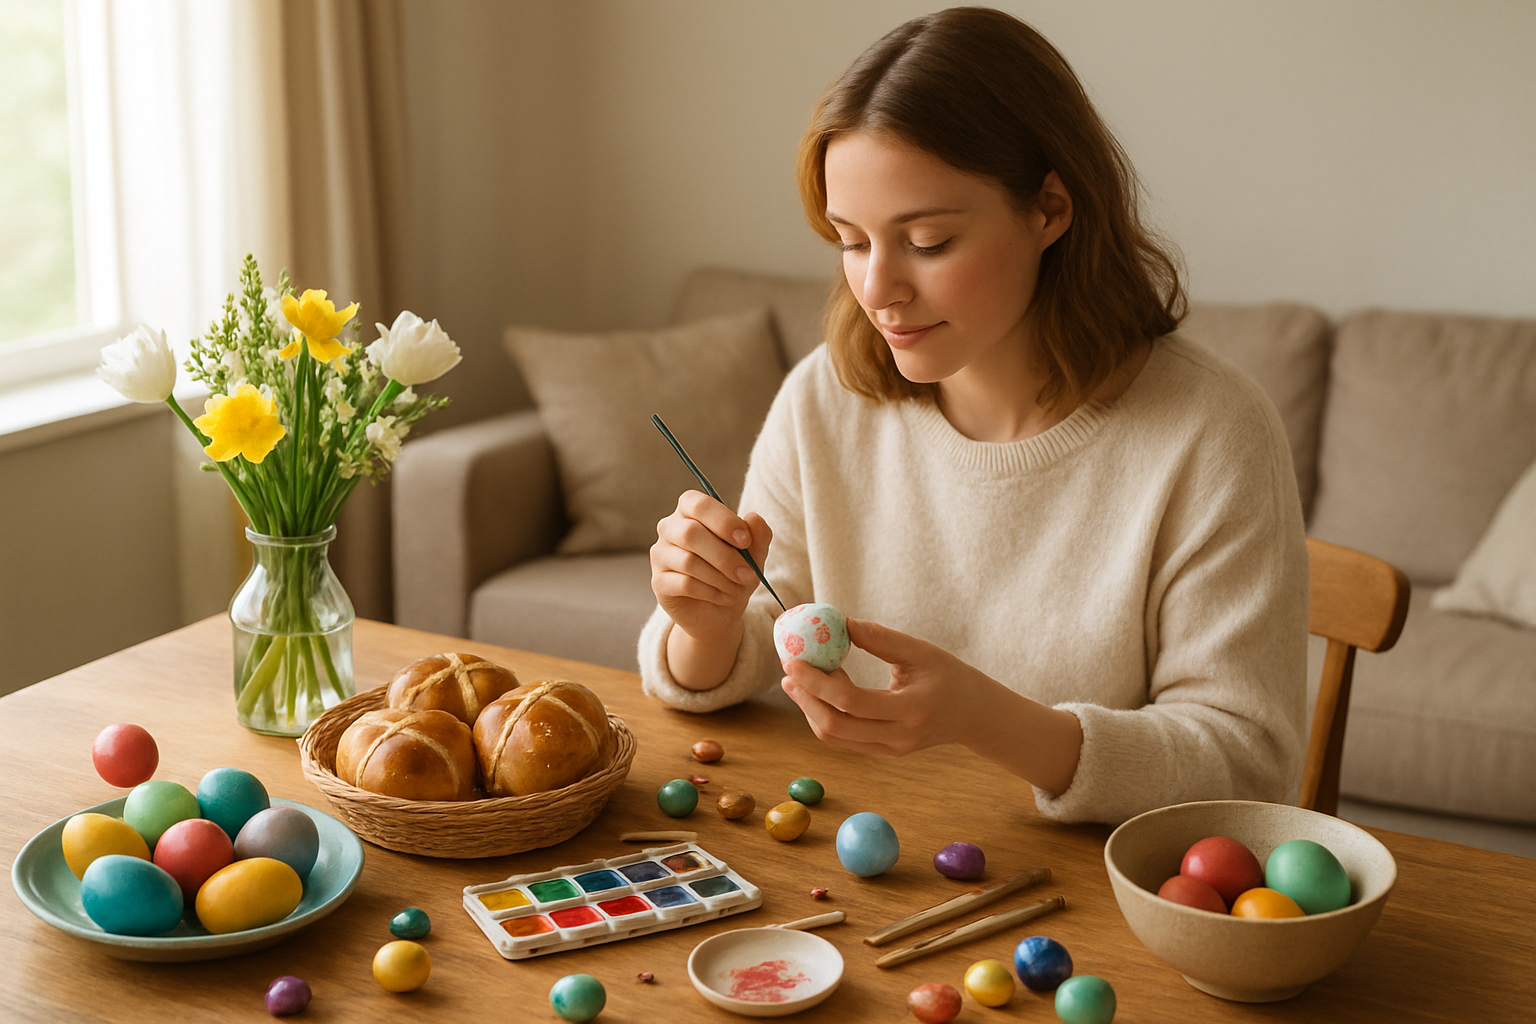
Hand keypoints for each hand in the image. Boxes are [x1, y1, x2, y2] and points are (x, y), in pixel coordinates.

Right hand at [650, 489, 772, 645]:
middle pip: (690, 533)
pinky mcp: (659, 582)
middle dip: (724, 556)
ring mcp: (660, 555)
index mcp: (691, 511)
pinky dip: (710, 592)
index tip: (745, 540)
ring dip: (720, 578)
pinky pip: (685, 583)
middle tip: (747, 573)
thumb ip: (758, 535)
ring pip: (689, 562)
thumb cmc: (733, 573)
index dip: (722, 520)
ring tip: (736, 588)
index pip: (698, 504)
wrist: (719, 611)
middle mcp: (670, 528)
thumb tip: (753, 518)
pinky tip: (722, 596)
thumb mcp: (754, 555)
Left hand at [779, 618, 990, 756]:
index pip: (852, 703)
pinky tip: (821, 692)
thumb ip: (881, 638)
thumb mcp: (921, 651)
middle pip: (836, 727)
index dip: (817, 683)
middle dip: (805, 698)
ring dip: (810, 708)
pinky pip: (844, 740)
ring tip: (801, 680)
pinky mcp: (883, 753)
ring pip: (835, 738)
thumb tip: (841, 622)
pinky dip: (825, 716)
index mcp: (911, 710)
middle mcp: (898, 738)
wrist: (974, 715)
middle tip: (789, 671)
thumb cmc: (949, 676)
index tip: (795, 661)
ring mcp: (890, 751)